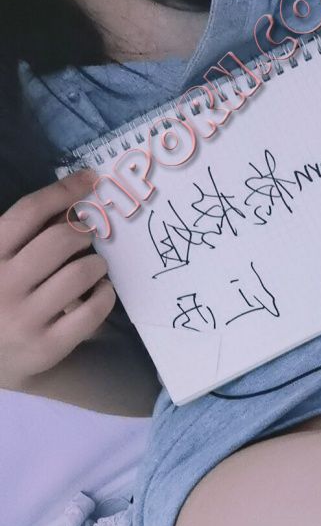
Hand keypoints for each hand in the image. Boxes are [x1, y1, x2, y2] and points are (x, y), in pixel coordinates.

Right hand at [0, 170, 115, 388]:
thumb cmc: (1, 296)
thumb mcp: (1, 261)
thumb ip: (27, 234)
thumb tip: (74, 198)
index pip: (28, 212)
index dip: (63, 191)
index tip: (91, 179)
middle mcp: (2, 285)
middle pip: (60, 240)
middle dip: (83, 233)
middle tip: (87, 237)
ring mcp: (25, 318)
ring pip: (81, 272)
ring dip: (97, 264)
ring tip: (93, 266)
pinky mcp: (48, 345)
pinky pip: (93, 310)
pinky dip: (105, 294)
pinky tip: (101, 291)